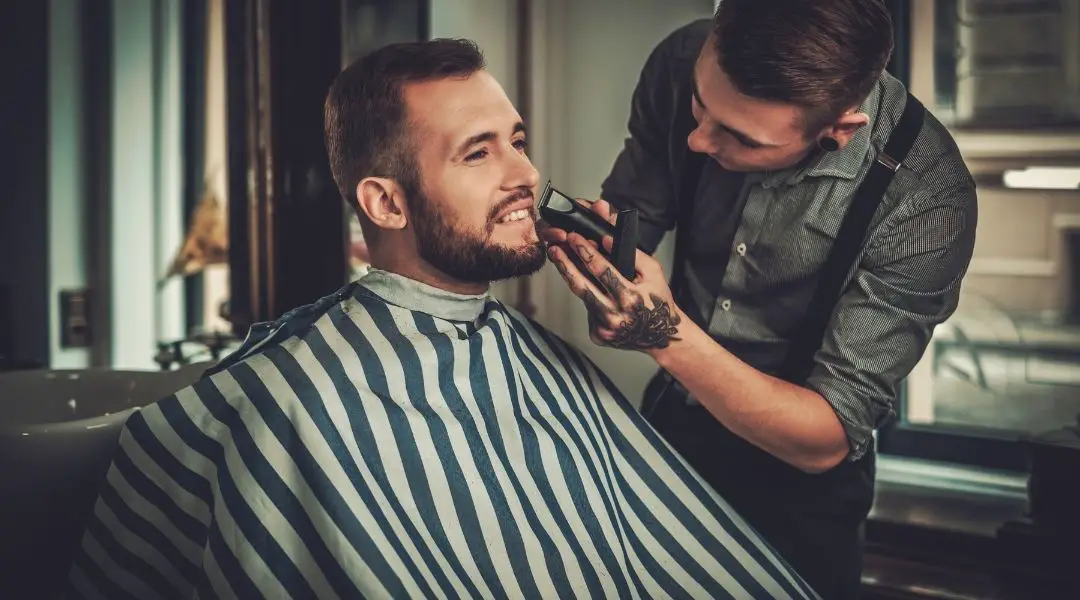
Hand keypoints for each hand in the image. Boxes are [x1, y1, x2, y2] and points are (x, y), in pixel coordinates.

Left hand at [544, 200, 684, 353]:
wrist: (663, 337)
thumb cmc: (660, 302)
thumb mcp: (654, 273)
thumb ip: (633, 255)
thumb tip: (607, 240)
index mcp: (630, 298)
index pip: (601, 270)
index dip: (585, 252)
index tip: (574, 238)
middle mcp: (615, 316)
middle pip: (582, 286)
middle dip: (565, 265)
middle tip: (554, 249)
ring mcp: (604, 328)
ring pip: (582, 297)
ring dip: (571, 278)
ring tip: (563, 261)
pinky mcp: (598, 335)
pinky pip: (588, 310)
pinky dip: (588, 297)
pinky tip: (590, 288)